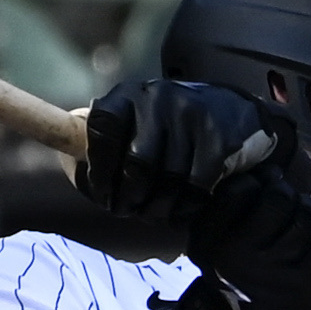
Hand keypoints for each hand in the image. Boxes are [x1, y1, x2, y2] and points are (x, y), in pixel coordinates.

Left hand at [76, 77, 295, 232]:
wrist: (231, 115)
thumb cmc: (166, 134)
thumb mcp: (132, 130)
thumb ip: (102, 153)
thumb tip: (80, 177)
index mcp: (128, 96)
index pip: (101, 129)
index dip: (98, 170)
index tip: (103, 195)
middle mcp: (158, 98)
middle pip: (138, 163)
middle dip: (130, 198)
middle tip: (129, 212)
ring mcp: (191, 115)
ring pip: (169, 179)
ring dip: (159, 208)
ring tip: (155, 213)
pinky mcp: (219, 138)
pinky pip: (196, 186)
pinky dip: (186, 207)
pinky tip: (181, 208)